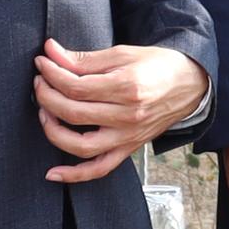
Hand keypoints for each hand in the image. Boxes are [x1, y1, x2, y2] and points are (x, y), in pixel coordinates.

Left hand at [36, 40, 208, 182]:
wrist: (189, 84)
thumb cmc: (158, 66)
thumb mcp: (122, 53)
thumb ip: (85, 59)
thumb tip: (52, 53)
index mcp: (126, 87)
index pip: (76, 86)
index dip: (52, 74)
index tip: (42, 64)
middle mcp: (127, 115)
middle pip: (73, 112)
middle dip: (47, 96)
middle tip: (39, 83)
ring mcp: (128, 136)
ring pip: (81, 145)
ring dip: (53, 131)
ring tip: (44, 113)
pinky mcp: (129, 149)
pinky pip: (99, 168)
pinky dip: (75, 175)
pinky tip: (53, 173)